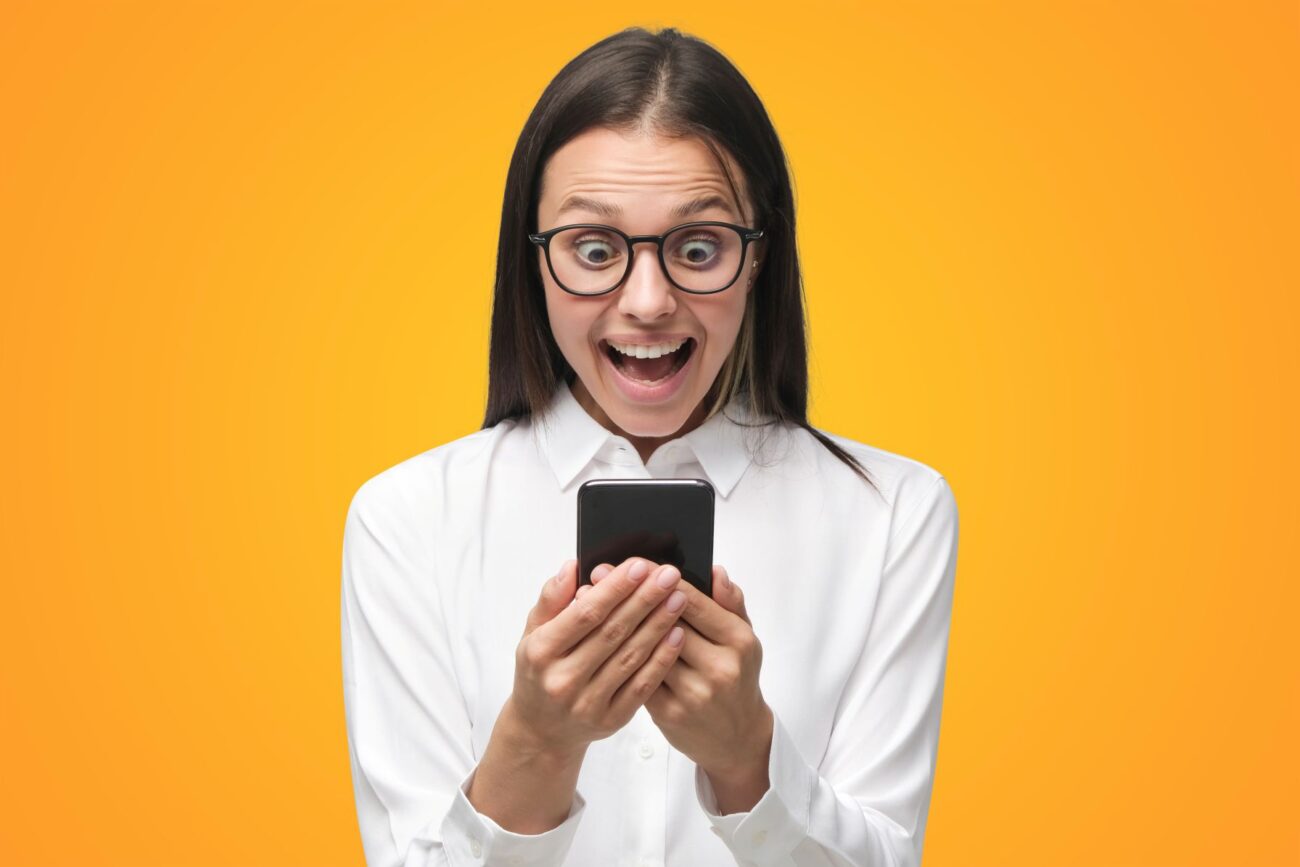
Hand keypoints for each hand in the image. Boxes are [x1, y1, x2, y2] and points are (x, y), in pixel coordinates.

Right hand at [506, 557, 687, 757]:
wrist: (541, 729)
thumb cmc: (540, 671)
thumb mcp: (533, 632)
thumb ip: (551, 598)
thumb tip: (571, 568)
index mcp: (541, 651)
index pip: (585, 614)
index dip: (615, 588)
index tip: (640, 566)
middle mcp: (563, 679)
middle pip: (612, 632)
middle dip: (645, 600)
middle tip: (670, 575)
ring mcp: (588, 703)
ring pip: (631, 657)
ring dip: (658, 625)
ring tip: (678, 598)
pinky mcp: (611, 719)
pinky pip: (642, 686)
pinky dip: (661, 659)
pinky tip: (677, 635)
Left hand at [590, 564, 772, 802]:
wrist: (736, 739)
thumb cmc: (737, 678)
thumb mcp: (745, 637)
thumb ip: (730, 602)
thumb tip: (715, 571)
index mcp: (737, 641)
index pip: (693, 602)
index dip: (660, 579)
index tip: (635, 562)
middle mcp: (718, 667)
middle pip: (665, 623)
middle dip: (629, 596)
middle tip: (599, 574)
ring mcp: (693, 694)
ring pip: (645, 650)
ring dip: (613, 623)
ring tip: (587, 600)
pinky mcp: (670, 714)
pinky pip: (637, 676)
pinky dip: (616, 654)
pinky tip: (594, 637)